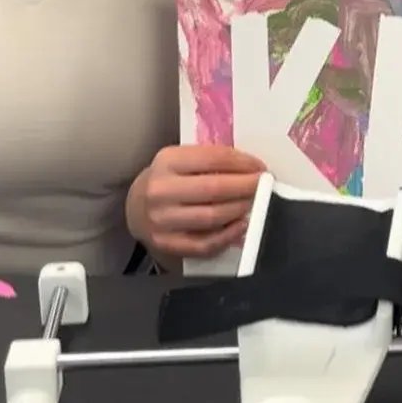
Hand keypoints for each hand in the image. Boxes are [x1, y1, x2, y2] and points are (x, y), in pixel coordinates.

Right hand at [127, 144, 265, 263]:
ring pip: (212, 217)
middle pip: (214, 189)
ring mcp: (162, 220)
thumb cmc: (170, 179)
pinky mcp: (166, 243)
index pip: (213, 158)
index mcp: (167, 161)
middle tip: (264, 186)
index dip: (243, 163)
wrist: (137, 207)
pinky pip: (205, 244)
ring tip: (254, 203)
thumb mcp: (182, 160)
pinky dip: (228, 236)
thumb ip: (211, 161)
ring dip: (240, 209)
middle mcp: (161, 190)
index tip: (261, 167)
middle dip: (247, 187)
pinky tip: (242, 225)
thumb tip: (252, 168)